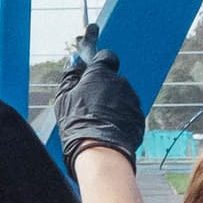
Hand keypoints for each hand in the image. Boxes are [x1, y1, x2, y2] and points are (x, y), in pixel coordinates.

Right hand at [53, 44, 143, 164]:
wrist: (100, 150)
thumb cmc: (78, 122)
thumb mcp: (64, 98)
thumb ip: (70, 76)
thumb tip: (72, 62)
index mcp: (101, 73)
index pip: (105, 56)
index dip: (98, 58)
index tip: (93, 51)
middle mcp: (120, 82)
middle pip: (111, 79)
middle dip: (101, 87)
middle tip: (86, 103)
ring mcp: (132, 100)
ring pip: (120, 96)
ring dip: (110, 103)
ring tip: (96, 121)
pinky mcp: (138, 116)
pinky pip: (127, 112)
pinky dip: (118, 117)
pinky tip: (106, 129)